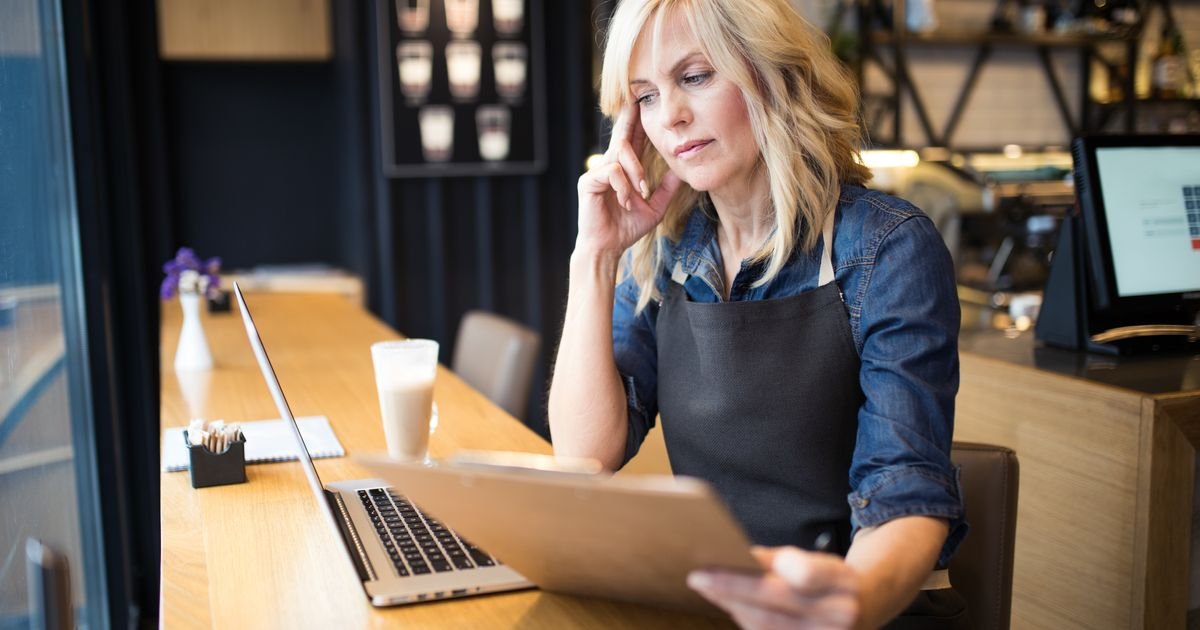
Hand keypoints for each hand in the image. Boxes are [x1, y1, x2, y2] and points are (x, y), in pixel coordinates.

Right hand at [575, 102, 682, 258]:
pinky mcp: (589, 182)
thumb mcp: (655, 207)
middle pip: (622, 135)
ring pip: (620, 154)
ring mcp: (597, 172)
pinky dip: (623, 186)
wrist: (608, 248)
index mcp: (624, 170)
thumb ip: (666, 189)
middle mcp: (609, 166)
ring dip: (635, 172)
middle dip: (630, 118)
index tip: (645, 102)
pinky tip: (626, 201)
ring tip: (641, 192)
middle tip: (637, 98)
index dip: (638, 122)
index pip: (633, 141)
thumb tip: (682, 171)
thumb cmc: (627, 228)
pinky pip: (612, 172)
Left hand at [688, 546, 861, 629]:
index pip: (807, 573)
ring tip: (707, 588)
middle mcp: (840, 614)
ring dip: (732, 605)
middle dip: (732, 587)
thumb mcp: (817, 560)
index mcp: (843, 581)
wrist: (861, 612)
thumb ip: (781, 560)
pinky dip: (745, 619)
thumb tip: (740, 558)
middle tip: (698, 576)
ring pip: (767, 624)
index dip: (778, 566)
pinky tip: (729, 605)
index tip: (741, 557)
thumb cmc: (829, 581)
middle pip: (775, 600)